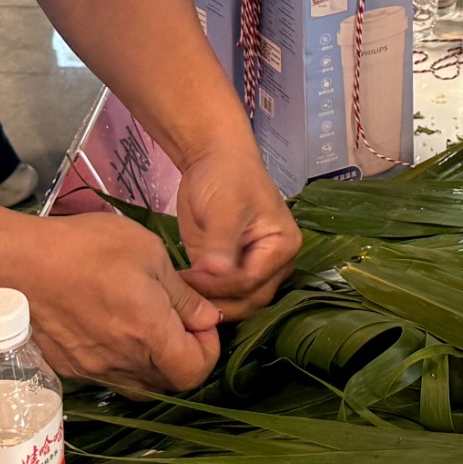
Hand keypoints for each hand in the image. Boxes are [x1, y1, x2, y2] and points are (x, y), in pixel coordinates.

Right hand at [11, 210, 223, 391]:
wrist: (17, 264)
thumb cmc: (86, 249)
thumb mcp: (148, 253)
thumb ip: (182, 294)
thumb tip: (208, 318)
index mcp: (148, 333)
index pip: (195, 372)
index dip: (208, 350)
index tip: (200, 321)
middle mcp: (122, 363)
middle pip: (169, 382)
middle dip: (183, 355)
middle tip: (175, 320)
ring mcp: (93, 371)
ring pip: (139, 384)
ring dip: (152, 362)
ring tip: (142, 323)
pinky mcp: (70, 370)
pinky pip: (108, 377)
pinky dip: (121, 361)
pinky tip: (111, 327)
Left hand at [172, 145, 300, 318]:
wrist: (212, 160)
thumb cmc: (226, 177)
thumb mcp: (226, 208)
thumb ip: (222, 244)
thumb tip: (214, 274)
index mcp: (282, 247)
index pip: (253, 281)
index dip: (222, 285)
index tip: (191, 277)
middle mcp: (273, 264)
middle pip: (249, 299)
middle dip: (218, 301)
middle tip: (183, 295)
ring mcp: (251, 268)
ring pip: (235, 302)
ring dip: (209, 303)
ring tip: (180, 295)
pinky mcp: (228, 269)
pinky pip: (219, 293)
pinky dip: (203, 296)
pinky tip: (181, 291)